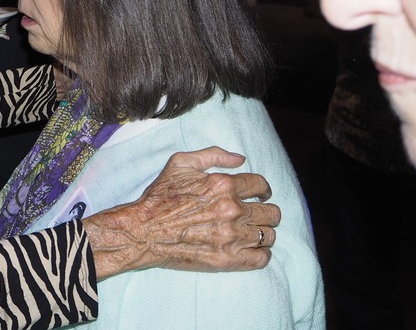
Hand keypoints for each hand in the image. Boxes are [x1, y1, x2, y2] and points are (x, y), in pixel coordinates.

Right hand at [82, 146, 279, 279]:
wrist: (144, 231)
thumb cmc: (160, 196)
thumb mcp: (181, 163)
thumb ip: (213, 155)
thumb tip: (240, 159)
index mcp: (224, 184)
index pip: (261, 185)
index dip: (263, 189)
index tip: (260, 194)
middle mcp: (232, 210)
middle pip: (271, 212)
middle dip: (266, 210)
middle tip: (257, 213)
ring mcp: (232, 237)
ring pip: (268, 235)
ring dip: (264, 231)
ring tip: (254, 231)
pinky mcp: (228, 259)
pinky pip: (261, 258)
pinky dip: (262, 253)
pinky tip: (253, 248)